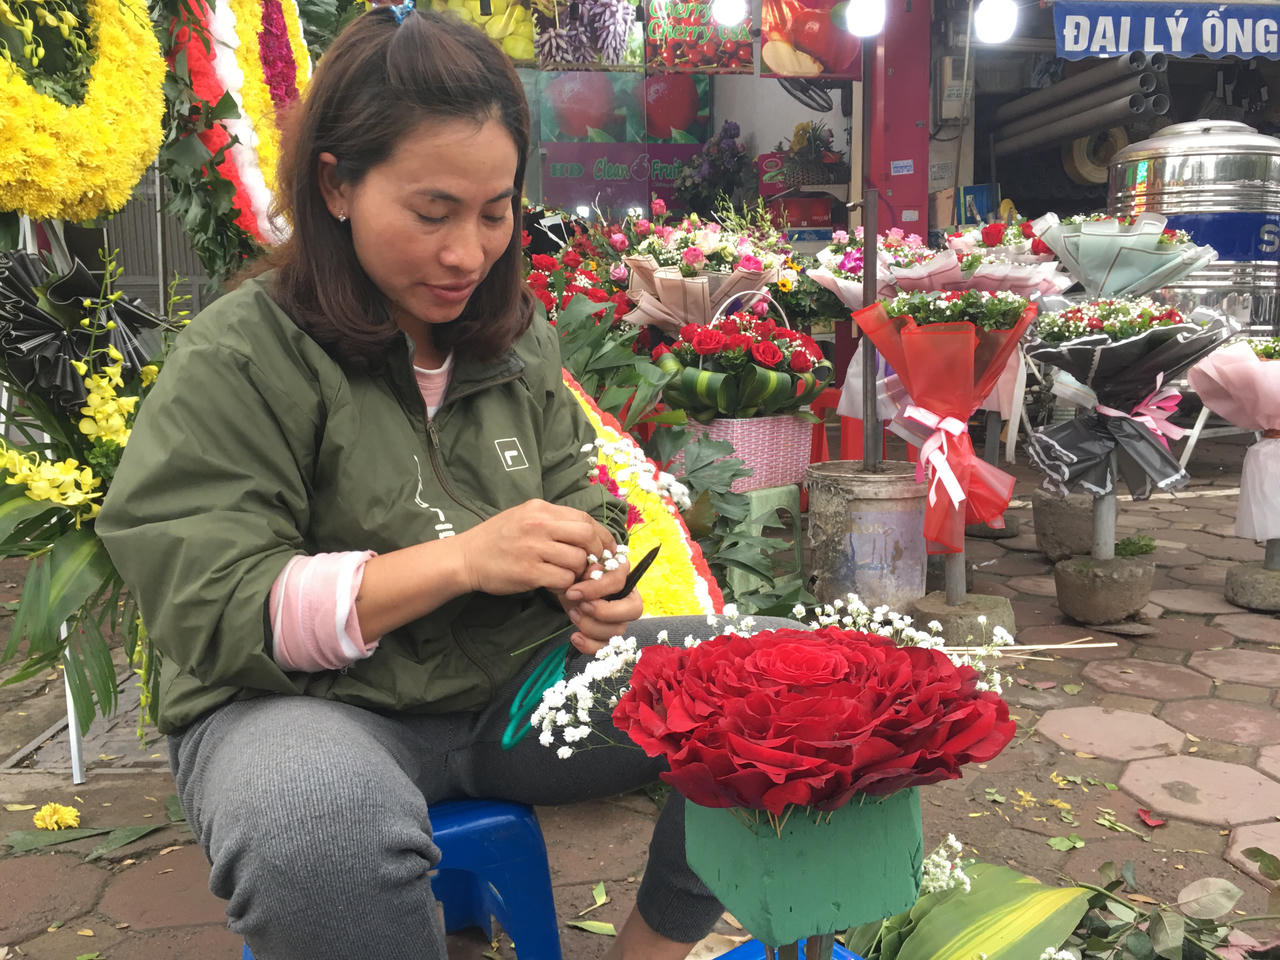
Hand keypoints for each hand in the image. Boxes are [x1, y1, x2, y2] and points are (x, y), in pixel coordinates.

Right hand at [456, 499, 613, 595]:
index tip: (605, 548)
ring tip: (569, 575)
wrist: (465, 557)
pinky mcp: (529, 572)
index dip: (601, 535)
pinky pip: (563, 579)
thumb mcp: (524, 516)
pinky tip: (556, 584)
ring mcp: (534, 549)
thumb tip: (586, 532)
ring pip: (578, 560)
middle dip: (596, 553)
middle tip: (593, 565)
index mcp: (540, 509)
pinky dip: (566, 585)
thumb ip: (552, 520)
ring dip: (579, 572)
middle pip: (587, 536)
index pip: (584, 518)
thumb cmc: (496, 538)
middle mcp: (539, 525)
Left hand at [558, 551, 642, 655]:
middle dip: (604, 612)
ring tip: (573, 614)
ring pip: (618, 630)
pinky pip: (607, 647)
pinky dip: (590, 645)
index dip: (596, 589)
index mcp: (623, 574)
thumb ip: (588, 567)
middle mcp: (629, 597)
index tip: (573, 592)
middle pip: (633, 610)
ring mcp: (622, 618)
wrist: (565, 588)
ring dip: (591, 625)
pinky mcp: (610, 635)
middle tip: (580, 607)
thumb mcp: (578, 567)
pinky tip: (575, 637)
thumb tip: (595, 570)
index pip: (619, 582)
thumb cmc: (575, 574)